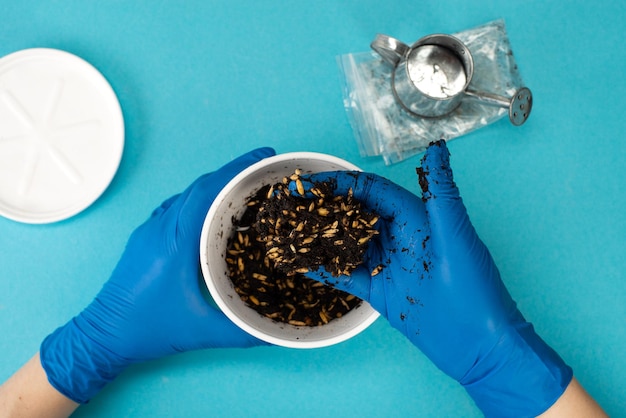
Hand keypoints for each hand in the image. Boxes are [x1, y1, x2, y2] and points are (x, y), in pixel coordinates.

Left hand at [40, 147, 275, 403]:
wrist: (102, 335)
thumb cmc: (148, 328)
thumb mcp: (200, 331)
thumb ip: (241, 332)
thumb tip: (276, 330)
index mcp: (175, 242)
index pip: (207, 192)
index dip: (237, 170)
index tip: (264, 157)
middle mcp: (161, 228)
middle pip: (200, 186)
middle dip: (233, 173)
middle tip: (264, 169)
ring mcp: (150, 230)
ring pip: (187, 194)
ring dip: (216, 185)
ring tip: (245, 188)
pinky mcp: (145, 238)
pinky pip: (176, 206)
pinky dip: (199, 200)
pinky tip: (214, 212)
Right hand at [304, 140, 571, 416]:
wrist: (480, 345)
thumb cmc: (476, 289)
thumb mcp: (457, 235)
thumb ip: (441, 191)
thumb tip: (436, 148)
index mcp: (416, 218)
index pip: (371, 190)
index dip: (339, 184)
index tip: (309, 183)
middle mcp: (398, 237)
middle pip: (354, 213)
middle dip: (323, 207)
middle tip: (289, 203)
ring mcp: (387, 264)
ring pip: (346, 243)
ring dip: (318, 235)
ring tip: (287, 228)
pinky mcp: (379, 290)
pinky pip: (345, 274)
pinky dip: (322, 267)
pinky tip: (298, 262)